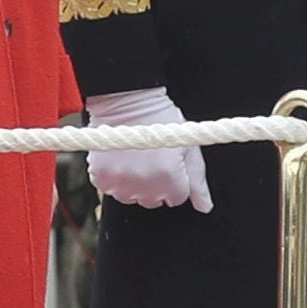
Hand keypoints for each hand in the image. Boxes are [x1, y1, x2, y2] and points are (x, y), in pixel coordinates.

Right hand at [85, 85, 211, 213]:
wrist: (129, 100)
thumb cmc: (162, 120)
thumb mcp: (188, 147)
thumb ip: (197, 181)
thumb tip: (205, 207)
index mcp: (169, 178)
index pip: (177, 198)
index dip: (175, 181)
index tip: (169, 165)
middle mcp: (145, 184)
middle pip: (154, 201)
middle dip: (155, 185)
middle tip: (152, 159)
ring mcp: (121, 182)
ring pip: (131, 198)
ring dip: (133, 185)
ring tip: (135, 159)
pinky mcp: (101, 177)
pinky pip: (109, 190)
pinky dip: (113, 179)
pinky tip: (120, 160)